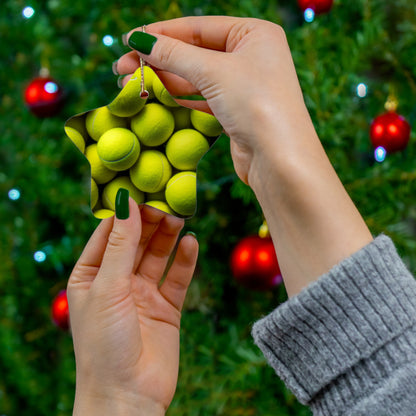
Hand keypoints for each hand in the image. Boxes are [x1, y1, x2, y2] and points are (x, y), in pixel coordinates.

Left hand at [67, 200, 197, 414]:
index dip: (124, 211)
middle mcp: (117, 281)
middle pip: (136, 241)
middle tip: (167, 200)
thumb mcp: (108, 287)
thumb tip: (125, 202)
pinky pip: (177, 277)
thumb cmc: (104, 344)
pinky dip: (185, 260)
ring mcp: (143, 293)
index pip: (108, 233)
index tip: (141, 187)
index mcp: (91, 275)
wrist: (128, 396)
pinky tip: (192, 243)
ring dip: (168, 236)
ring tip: (180, 217)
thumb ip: (120, 245)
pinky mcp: (166, 307)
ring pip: (158, 255)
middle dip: (150, 220)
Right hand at [116, 16, 310, 184]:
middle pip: (194, 52)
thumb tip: (138, 40)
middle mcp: (251, 56)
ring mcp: (244, 85)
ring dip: (164, 79)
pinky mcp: (236, 110)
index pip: (198, 27)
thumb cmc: (256, 104)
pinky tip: (156, 94)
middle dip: (158, 59)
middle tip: (121, 67)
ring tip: (130, 81)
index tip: (129, 40)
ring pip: (196, 76)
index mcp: (254, 33)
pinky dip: (179, 96)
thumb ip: (174, 54)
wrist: (279, 159)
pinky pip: (202, 97)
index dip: (161, 33)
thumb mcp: (213, 71)